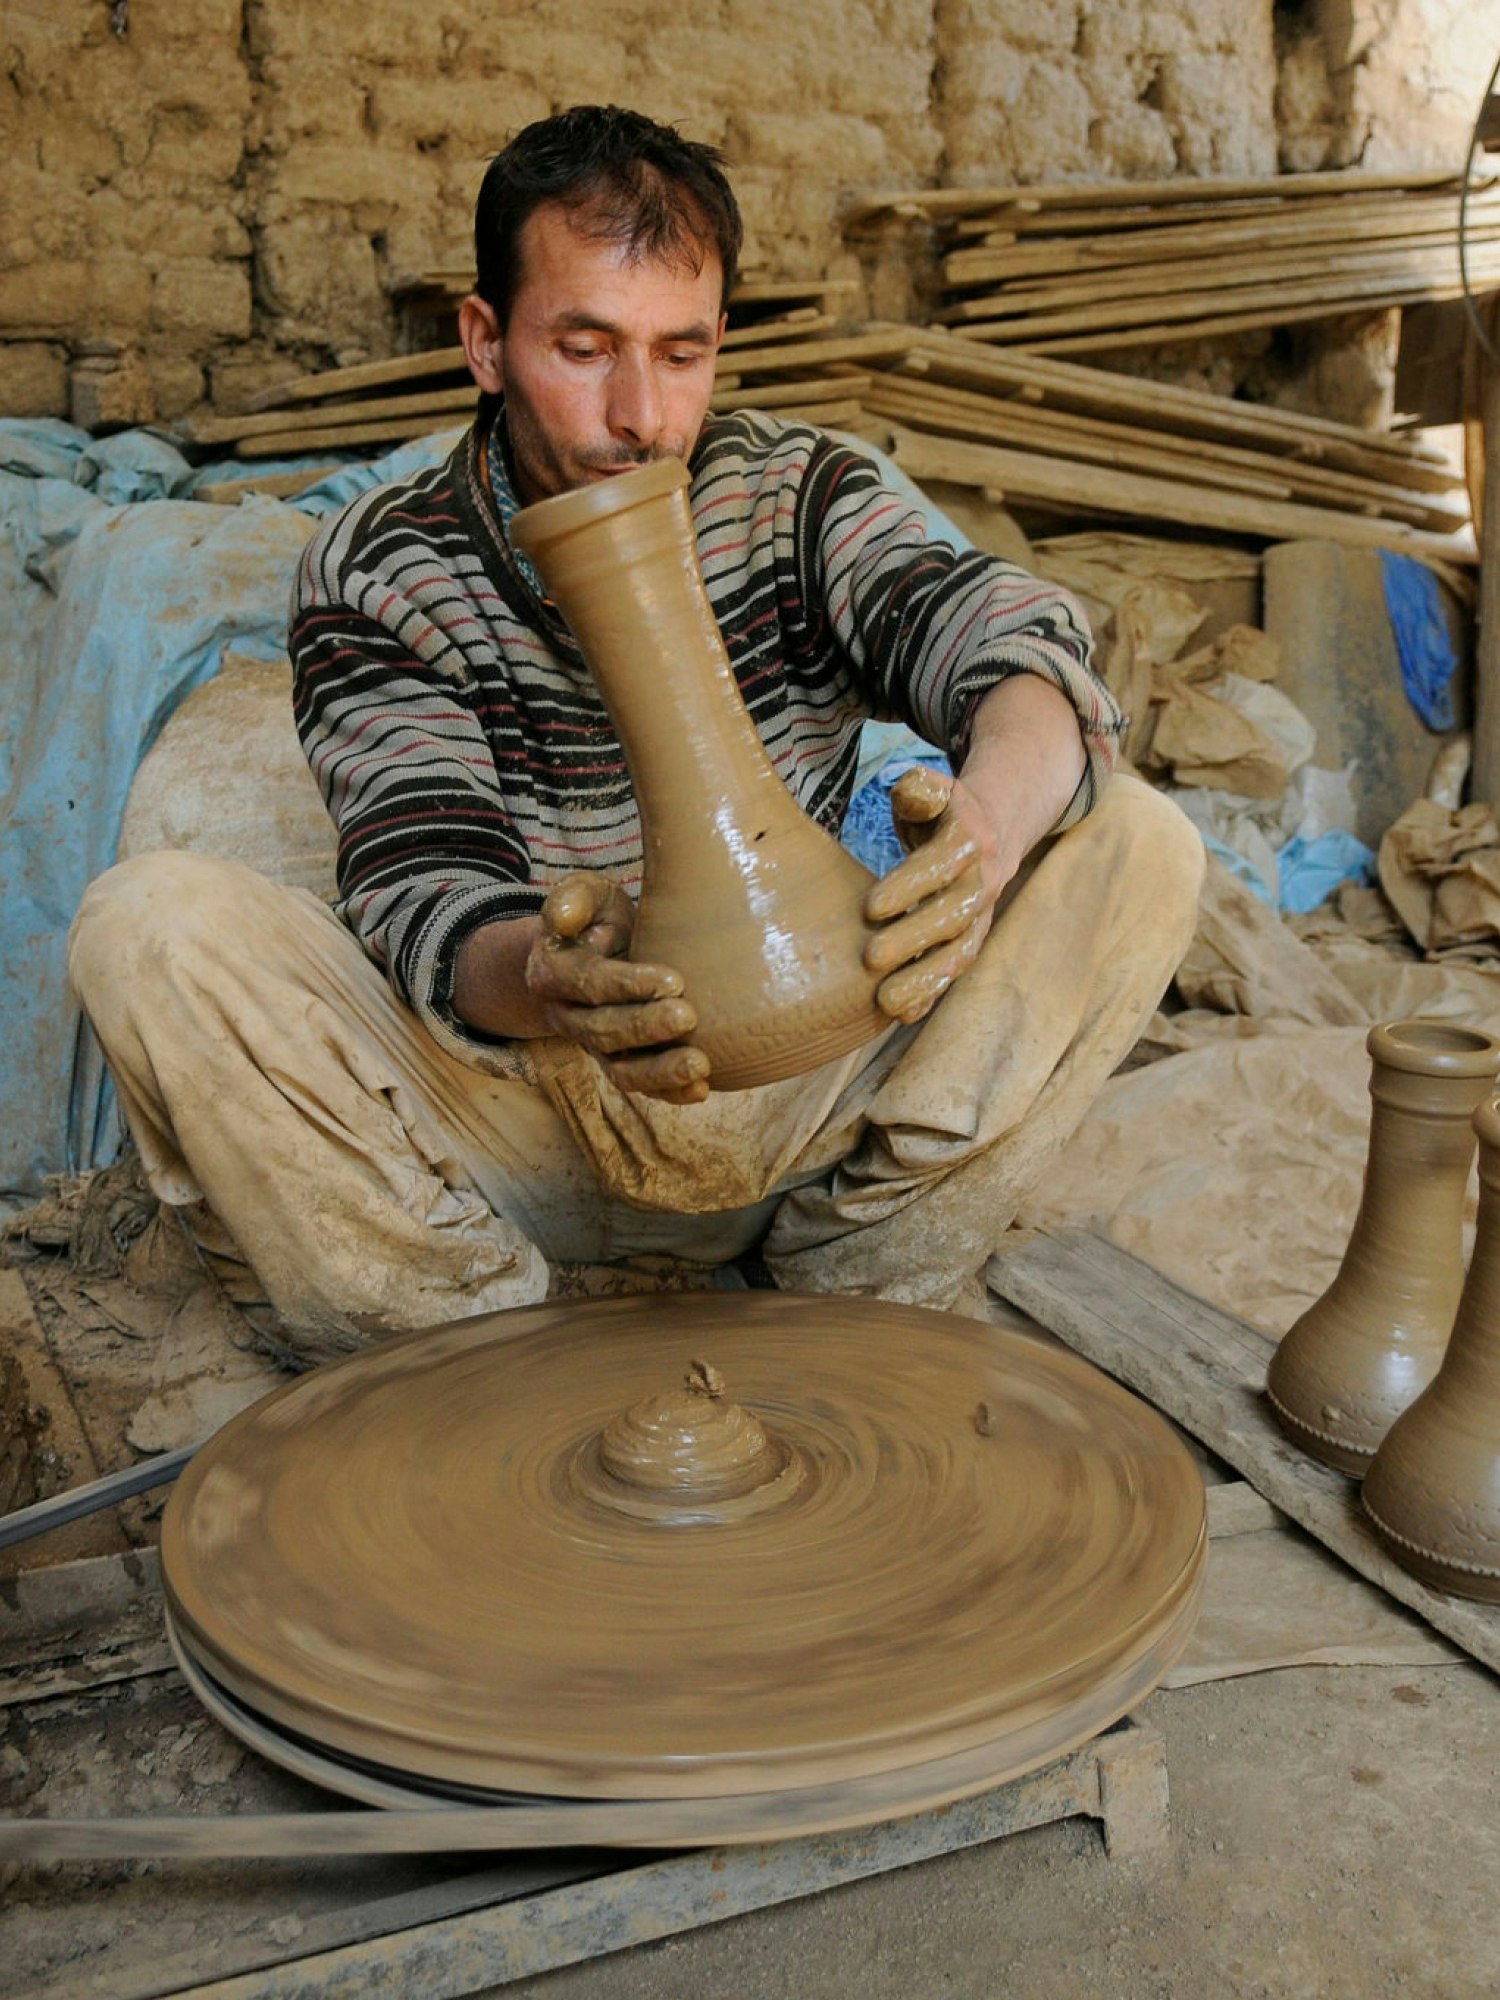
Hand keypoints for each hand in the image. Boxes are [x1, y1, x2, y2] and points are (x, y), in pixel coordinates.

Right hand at [526, 874, 710, 1102]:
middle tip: (688, 1016)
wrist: (595, 951)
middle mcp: (568, 1016)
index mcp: (553, 973)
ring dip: (659, 1072)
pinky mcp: (620, 1062)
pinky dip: (669, 1092)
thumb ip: (573, 896)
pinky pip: (640, 1085)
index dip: (628, 985)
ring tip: (700, 1065)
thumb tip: (562, 918)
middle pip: (603, 1031)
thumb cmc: (597, 917)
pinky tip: (701, 1088)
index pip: (589, 983)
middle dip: (646, 1027)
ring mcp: (593, 1046)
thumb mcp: (586, 894)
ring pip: (620, 1070)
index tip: (674, 980)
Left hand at [861, 768, 1014, 1023]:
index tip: (870, 906)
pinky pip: (954, 970)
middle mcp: (981, 882)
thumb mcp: (932, 790)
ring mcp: (979, 917)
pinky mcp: (970, 940)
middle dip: (913, 939)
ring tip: (886, 1002)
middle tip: (870, 958)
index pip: (940, 864)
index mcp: (970, 840)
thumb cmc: (942, 813)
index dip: (909, 885)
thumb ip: (919, 790)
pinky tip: (903, 1014)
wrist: (990, 832)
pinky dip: (931, 993)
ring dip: (925, 979)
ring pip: (959, 952)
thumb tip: (910, 793)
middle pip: (952, 915)